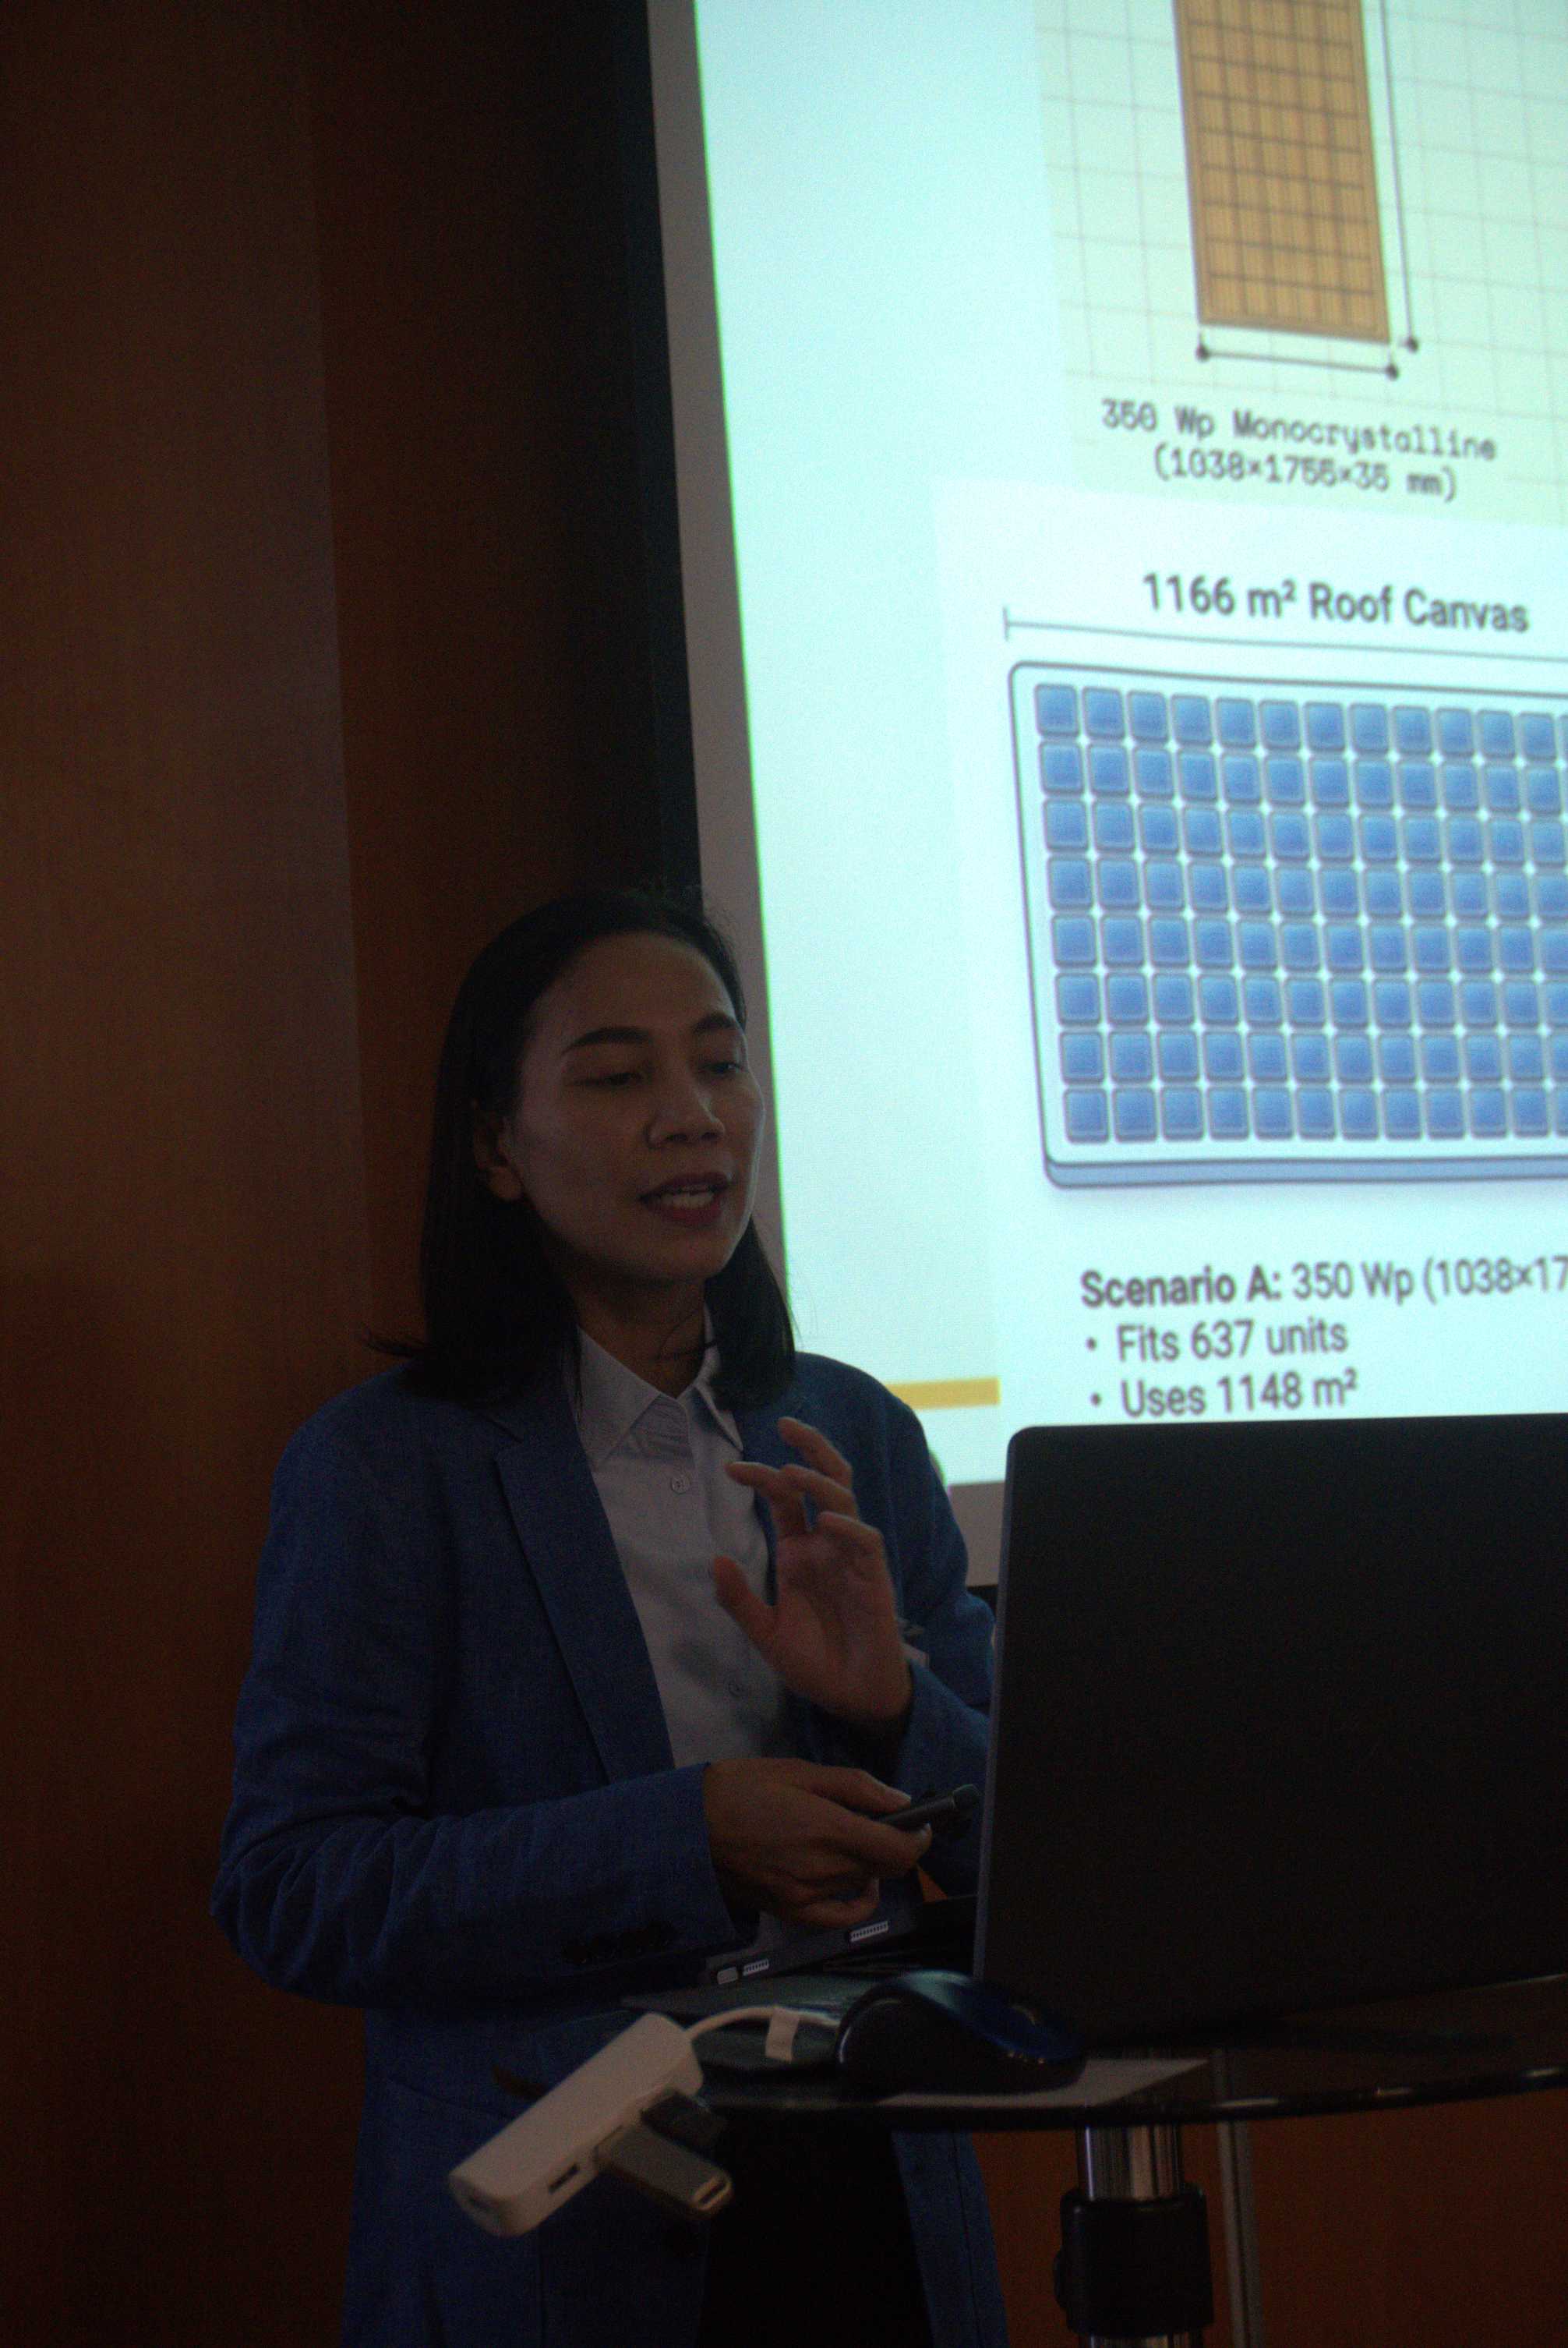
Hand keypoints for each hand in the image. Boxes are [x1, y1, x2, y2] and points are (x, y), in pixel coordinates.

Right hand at [702, 1757, 929, 1928]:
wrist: (688, 1830)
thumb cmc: (742, 1788)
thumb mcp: (799, 1772)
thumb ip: (855, 1787)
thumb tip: (901, 1801)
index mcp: (827, 1830)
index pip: (898, 1849)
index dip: (920, 1837)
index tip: (922, 1823)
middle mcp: (823, 1870)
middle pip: (886, 1868)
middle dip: (896, 1845)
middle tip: (887, 1822)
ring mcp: (807, 1897)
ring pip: (863, 1886)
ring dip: (872, 1865)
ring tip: (854, 1839)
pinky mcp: (790, 1913)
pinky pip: (838, 1916)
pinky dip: (855, 1899)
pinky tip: (851, 1880)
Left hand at [714, 1417, 912, 1728]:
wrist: (852, 1696)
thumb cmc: (814, 1661)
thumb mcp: (765, 1633)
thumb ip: (739, 1600)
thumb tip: (714, 1558)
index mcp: (799, 1550)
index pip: (783, 1499)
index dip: (762, 1477)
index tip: (731, 1468)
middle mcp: (826, 1544)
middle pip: (825, 1479)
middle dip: (810, 1448)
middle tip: (786, 1423)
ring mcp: (851, 1557)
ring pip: (845, 1501)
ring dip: (821, 1482)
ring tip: (792, 1472)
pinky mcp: (873, 1578)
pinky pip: (866, 1542)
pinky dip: (849, 1528)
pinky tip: (826, 1522)